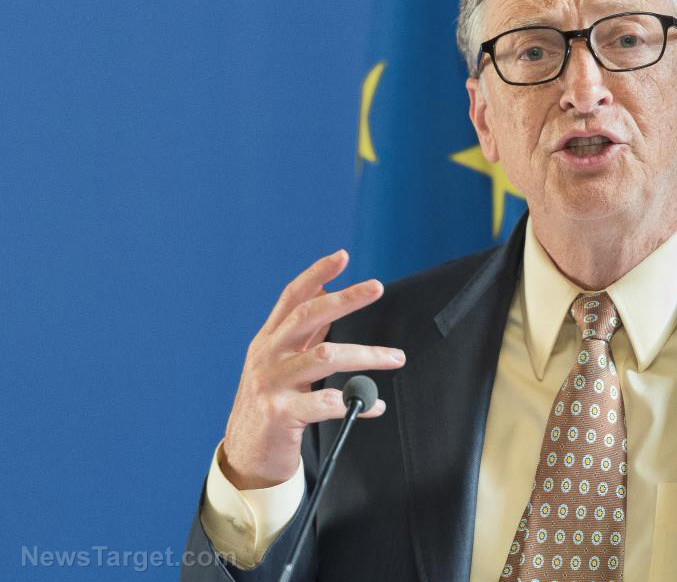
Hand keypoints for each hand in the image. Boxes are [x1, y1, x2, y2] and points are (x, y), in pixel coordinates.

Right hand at [219, 249, 404, 489]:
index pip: (292, 298)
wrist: (245, 455)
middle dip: (345, 298)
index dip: (316, 274)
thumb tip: (327, 295)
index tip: (342, 256)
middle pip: (308, 316)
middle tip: (377, 286)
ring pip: (325, 356)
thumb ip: (304, 335)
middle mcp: (267, 356)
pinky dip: (357, 402)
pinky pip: (327, 403)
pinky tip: (374, 405)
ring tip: (396, 358)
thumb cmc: (271, 405)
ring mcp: (271, 383)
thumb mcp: (281, 364)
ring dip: (367, 355)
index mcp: (269, 340)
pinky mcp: (280, 413)